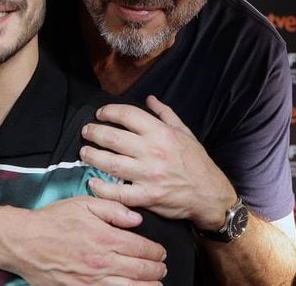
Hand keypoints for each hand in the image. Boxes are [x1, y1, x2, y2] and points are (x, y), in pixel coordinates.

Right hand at [9, 196, 166, 284]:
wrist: (25, 241)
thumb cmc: (52, 221)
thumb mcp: (83, 203)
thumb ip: (113, 209)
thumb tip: (137, 219)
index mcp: (105, 238)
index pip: (142, 249)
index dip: (156, 252)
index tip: (160, 252)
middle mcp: (102, 262)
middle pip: (142, 271)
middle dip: (157, 270)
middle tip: (161, 268)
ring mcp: (92, 281)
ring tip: (154, 283)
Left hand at [80, 95, 236, 230]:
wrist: (210, 195)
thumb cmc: (196, 162)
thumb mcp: (185, 133)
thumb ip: (165, 114)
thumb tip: (149, 98)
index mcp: (161, 133)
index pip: (128, 115)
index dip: (109, 112)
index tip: (100, 114)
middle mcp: (153, 152)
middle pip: (113, 138)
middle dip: (94, 133)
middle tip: (86, 132)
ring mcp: (149, 175)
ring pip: (111, 164)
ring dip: (92, 156)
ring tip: (84, 152)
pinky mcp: (147, 197)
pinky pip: (118, 193)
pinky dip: (102, 188)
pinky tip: (93, 182)